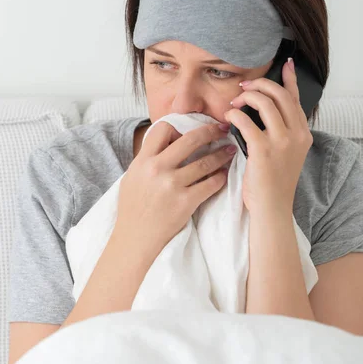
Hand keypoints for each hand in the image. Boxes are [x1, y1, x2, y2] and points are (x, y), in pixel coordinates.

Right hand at [114, 122, 235, 256]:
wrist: (135, 238)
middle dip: (210, 131)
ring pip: (205, 162)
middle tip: (222, 129)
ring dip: (221, 154)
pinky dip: (220, 178)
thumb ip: (148, 159)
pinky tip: (224, 175)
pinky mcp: (185, 202)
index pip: (163, 128)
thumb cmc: (133, 208)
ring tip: (230, 150)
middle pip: (190, 140)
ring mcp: (172, 185)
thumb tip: (167, 143)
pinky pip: (210, 185)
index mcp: (143, 160)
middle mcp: (158, 169)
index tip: (191, 129)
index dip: (179, 126)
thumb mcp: (132, 177)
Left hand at [225, 58, 312, 215]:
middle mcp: (297, 134)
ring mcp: (282, 141)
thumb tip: (264, 112)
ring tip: (235, 104)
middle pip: (280, 95)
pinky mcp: (264, 149)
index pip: (296, 99)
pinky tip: (228, 118)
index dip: (289, 79)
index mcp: (303, 134)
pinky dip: (234, 115)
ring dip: (246, 98)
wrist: (272, 207)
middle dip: (260, 85)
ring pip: (266, 103)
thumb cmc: (273, 182)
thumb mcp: (285, 154)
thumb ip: (280, 133)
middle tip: (244, 88)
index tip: (284, 64)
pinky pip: (246, 121)